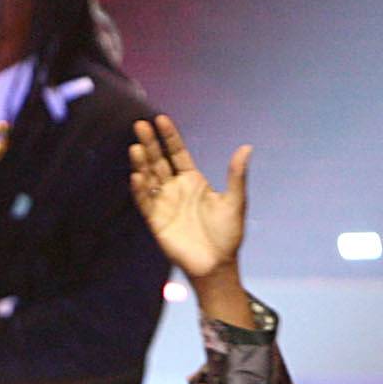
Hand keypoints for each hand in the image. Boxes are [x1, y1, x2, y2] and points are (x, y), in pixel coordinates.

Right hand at [128, 115, 251, 288]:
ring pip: (149, 178)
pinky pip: (145, 201)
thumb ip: (236, 175)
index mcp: (193, 182)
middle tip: (140, 125)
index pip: (177, 153)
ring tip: (136, 147)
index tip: (161, 119)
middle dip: (150, 143)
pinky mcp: (156, 221)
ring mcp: (164, 204)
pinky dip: (140, 189)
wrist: (216, 264)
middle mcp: (176, 189)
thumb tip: (246, 147)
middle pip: (159, 161)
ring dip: (142, 163)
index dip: (169, 137)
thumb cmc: (228, 235)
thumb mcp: (235, 201)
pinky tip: (137, 175)